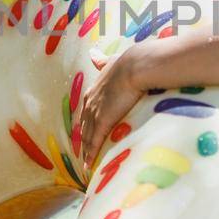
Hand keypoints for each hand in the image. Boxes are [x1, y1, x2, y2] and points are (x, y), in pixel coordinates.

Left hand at [75, 50, 143, 173]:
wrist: (136, 66)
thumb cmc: (128, 63)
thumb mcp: (111, 61)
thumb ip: (102, 61)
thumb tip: (94, 53)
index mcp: (93, 91)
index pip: (86, 112)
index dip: (85, 123)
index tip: (84, 132)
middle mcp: (90, 103)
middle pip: (83, 126)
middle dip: (83, 139)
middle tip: (82, 152)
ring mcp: (95, 113)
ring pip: (87, 137)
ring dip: (86, 151)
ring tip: (85, 163)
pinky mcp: (103, 122)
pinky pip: (95, 142)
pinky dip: (91, 155)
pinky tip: (88, 166)